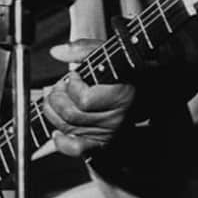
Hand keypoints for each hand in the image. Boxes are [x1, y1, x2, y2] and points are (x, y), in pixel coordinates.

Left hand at [43, 40, 134, 156]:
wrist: (144, 90)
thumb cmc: (123, 72)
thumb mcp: (107, 55)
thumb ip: (82, 49)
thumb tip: (57, 52)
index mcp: (121, 97)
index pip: (84, 100)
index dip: (72, 85)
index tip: (74, 75)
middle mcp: (115, 119)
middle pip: (71, 115)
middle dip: (57, 97)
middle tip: (59, 86)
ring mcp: (107, 133)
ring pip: (68, 128)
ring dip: (53, 111)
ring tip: (56, 97)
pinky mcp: (100, 143)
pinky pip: (76, 148)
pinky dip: (61, 142)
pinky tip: (57, 131)